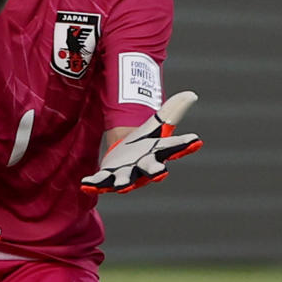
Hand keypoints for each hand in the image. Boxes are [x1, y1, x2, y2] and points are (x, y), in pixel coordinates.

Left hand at [80, 91, 203, 194]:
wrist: (128, 151)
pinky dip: (94, 184)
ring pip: (126, 180)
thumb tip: (192, 94)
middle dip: (155, 172)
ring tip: (120, 187)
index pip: (175, 148)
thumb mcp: (157, 123)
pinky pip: (102, 182)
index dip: (186, 145)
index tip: (196, 140)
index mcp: (159, 153)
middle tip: (160, 174)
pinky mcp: (110, 176)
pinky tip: (85, 185)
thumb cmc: (147, 141)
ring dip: (123, 183)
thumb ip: (173, 110)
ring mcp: (128, 174)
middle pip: (152, 170)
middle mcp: (145, 167)